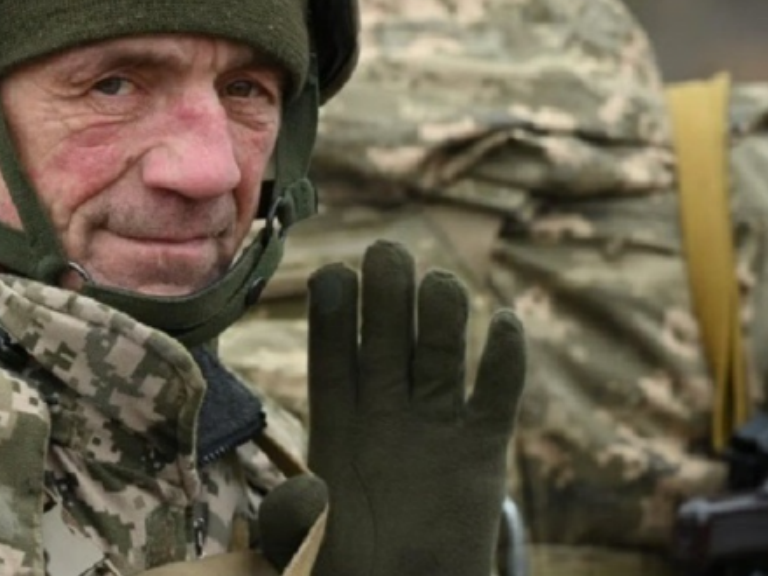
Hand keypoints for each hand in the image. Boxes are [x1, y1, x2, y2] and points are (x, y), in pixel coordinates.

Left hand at [304, 240, 524, 575]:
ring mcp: (435, 421)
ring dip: (441, 316)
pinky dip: (505, 361)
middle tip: (387, 253)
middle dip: (386, 296)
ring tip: (438, 284)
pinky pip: (497, 395)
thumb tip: (301, 495)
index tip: (331, 278)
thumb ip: (294, 525)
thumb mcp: (308, 550)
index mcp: (335, 421)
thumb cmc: (346, 562)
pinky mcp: (482, 447)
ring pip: (440, 353)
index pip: (331, 358)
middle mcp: (385, 407)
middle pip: (387, 339)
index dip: (331, 319)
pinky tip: (503, 323)